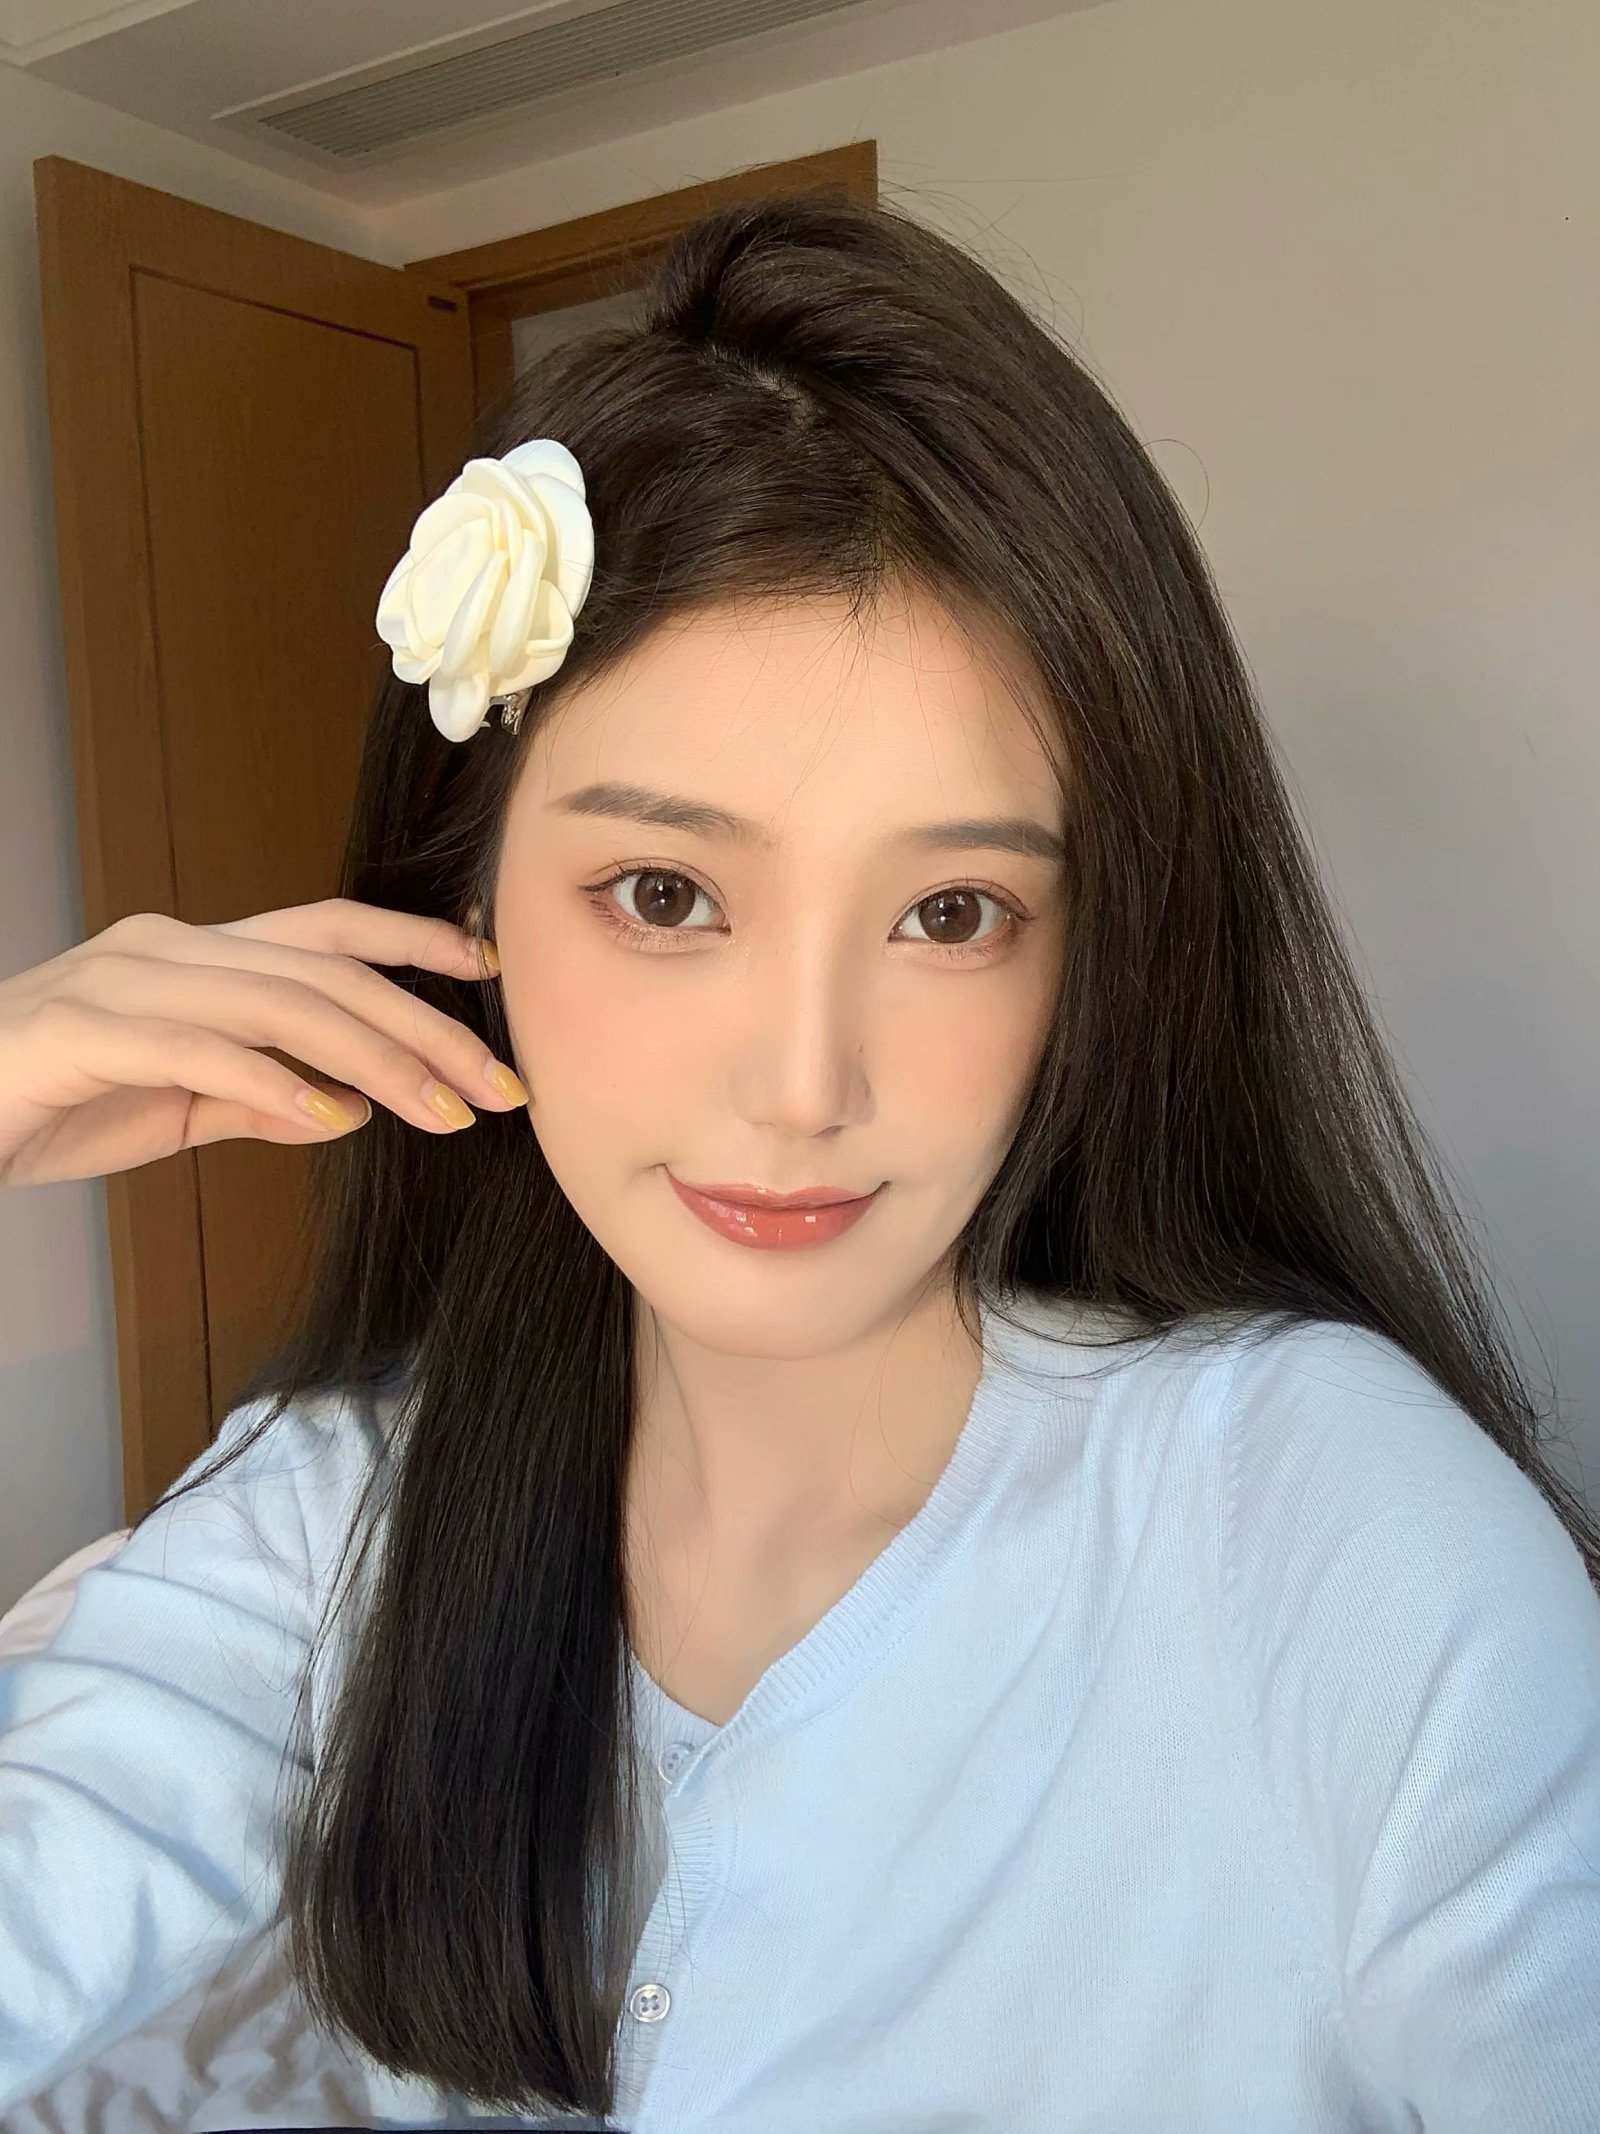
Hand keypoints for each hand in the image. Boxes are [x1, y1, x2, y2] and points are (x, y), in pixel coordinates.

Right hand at [0, 899, 523, 1187]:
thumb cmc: (49, 1103)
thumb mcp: (173, 1105)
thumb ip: (254, 1099)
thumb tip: (345, 1109)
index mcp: (194, 954)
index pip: (324, 931)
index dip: (412, 942)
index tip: (489, 969)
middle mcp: (167, 947)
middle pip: (326, 972)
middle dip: (425, 1025)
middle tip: (498, 1084)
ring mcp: (124, 980)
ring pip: (281, 1003)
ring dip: (375, 1060)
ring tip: (441, 1108)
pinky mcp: (85, 1029)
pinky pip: (201, 1048)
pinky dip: (274, 1082)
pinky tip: (331, 1116)